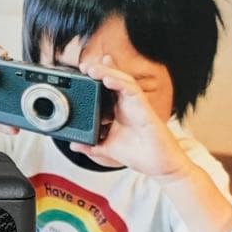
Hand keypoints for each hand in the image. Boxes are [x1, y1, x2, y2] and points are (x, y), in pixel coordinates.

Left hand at [70, 55, 192, 180]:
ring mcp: (136, 104)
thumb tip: (74, 144)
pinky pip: (131, 90)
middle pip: (113, 80)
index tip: (81, 71)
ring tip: (92, 68)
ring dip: (107, 72)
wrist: (157, 165)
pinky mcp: (144, 108)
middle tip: (83, 65)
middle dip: (99, 70)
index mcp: (118, 110)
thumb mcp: (107, 148)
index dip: (96, 77)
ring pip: (122, 80)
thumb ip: (91, 145)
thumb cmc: (138, 153)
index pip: (106, 88)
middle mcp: (127, 104)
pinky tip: (107, 78)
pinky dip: (119, 83)